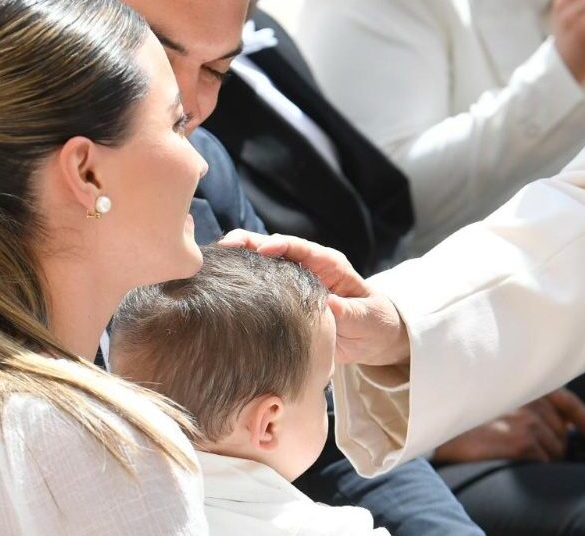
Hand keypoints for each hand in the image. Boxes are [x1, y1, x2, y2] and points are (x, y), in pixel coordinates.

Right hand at [218, 230, 409, 366]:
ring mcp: (290, 284)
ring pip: (260, 266)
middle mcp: (306, 268)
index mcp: (328, 265)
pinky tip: (217, 288)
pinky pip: (257, 290)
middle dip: (248, 245)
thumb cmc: (374, 323)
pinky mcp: (281, 301)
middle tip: (224, 247)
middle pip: (273, 250)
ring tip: (210, 264)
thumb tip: (329, 305)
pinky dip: (239, 285)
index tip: (263, 249)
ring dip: (237, 263)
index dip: (282, 245)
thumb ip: (350, 312)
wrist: (372, 340)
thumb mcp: (368, 318)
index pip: (302, 249)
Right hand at [434, 394, 574, 462]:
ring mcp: (528, 421)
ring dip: (545, 458)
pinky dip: (536, 465)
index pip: (571, 403)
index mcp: (529, 387)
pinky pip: (544, 461)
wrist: (437, 426)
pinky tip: (515, 461)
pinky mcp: (520, 442)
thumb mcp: (500, 399)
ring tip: (518, 455)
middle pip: (563, 432)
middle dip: (556, 445)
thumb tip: (561, 428)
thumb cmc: (467, 416)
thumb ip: (529, 405)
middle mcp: (533, 400)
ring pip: (556, 449)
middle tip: (532, 450)